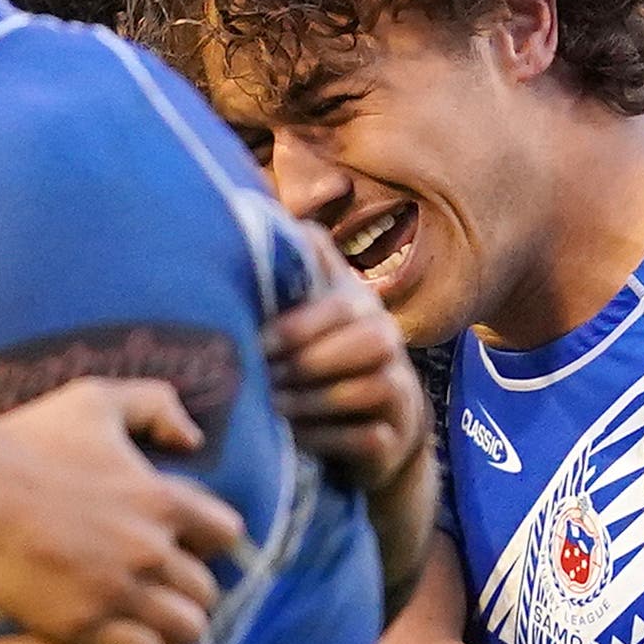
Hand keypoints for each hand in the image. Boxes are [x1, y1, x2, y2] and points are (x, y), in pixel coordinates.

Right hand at [0, 377, 249, 643]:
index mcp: (163, 500)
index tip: (180, 541)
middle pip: (207, 590)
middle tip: (156, 586)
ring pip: (185, 629)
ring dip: (169, 624)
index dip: (207, 540)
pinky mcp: (83, 624)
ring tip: (144, 616)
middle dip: (186, 589)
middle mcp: (151, 550)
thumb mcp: (95, 399)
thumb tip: (193, 440)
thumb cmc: (26, 441)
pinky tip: (116, 632)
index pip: (227, 536)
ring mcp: (119, 591)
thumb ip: (155, 405)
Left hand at [274, 226, 429, 495]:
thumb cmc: (320, 362)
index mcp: (360, 307)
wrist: (374, 431)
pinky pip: (366, 438)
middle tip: (261, 376)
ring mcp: (397, 392)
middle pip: (366, 342)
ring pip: (363, 390)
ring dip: (311, 400)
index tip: (257, 342)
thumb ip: (291, 268)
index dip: (301, 323)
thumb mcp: (307, 310)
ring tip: (271, 407)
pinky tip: (292, 438)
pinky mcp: (394, 437)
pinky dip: (325, 438)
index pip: (344, 304)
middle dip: (307, 360)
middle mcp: (388, 343)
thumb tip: (246, 205)